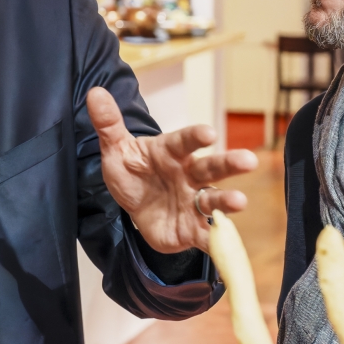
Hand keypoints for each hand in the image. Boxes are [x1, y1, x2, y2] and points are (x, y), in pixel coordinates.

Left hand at [86, 86, 254, 253]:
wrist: (136, 208)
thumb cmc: (134, 172)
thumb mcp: (116, 149)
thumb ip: (109, 124)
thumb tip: (95, 93)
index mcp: (171, 152)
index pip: (184, 142)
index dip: (196, 137)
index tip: (209, 133)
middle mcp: (189, 175)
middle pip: (211, 168)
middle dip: (229, 163)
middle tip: (248, 160)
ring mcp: (193, 202)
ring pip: (214, 200)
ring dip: (227, 202)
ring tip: (239, 201)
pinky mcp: (192, 229)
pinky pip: (207, 237)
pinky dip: (218, 243)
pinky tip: (228, 250)